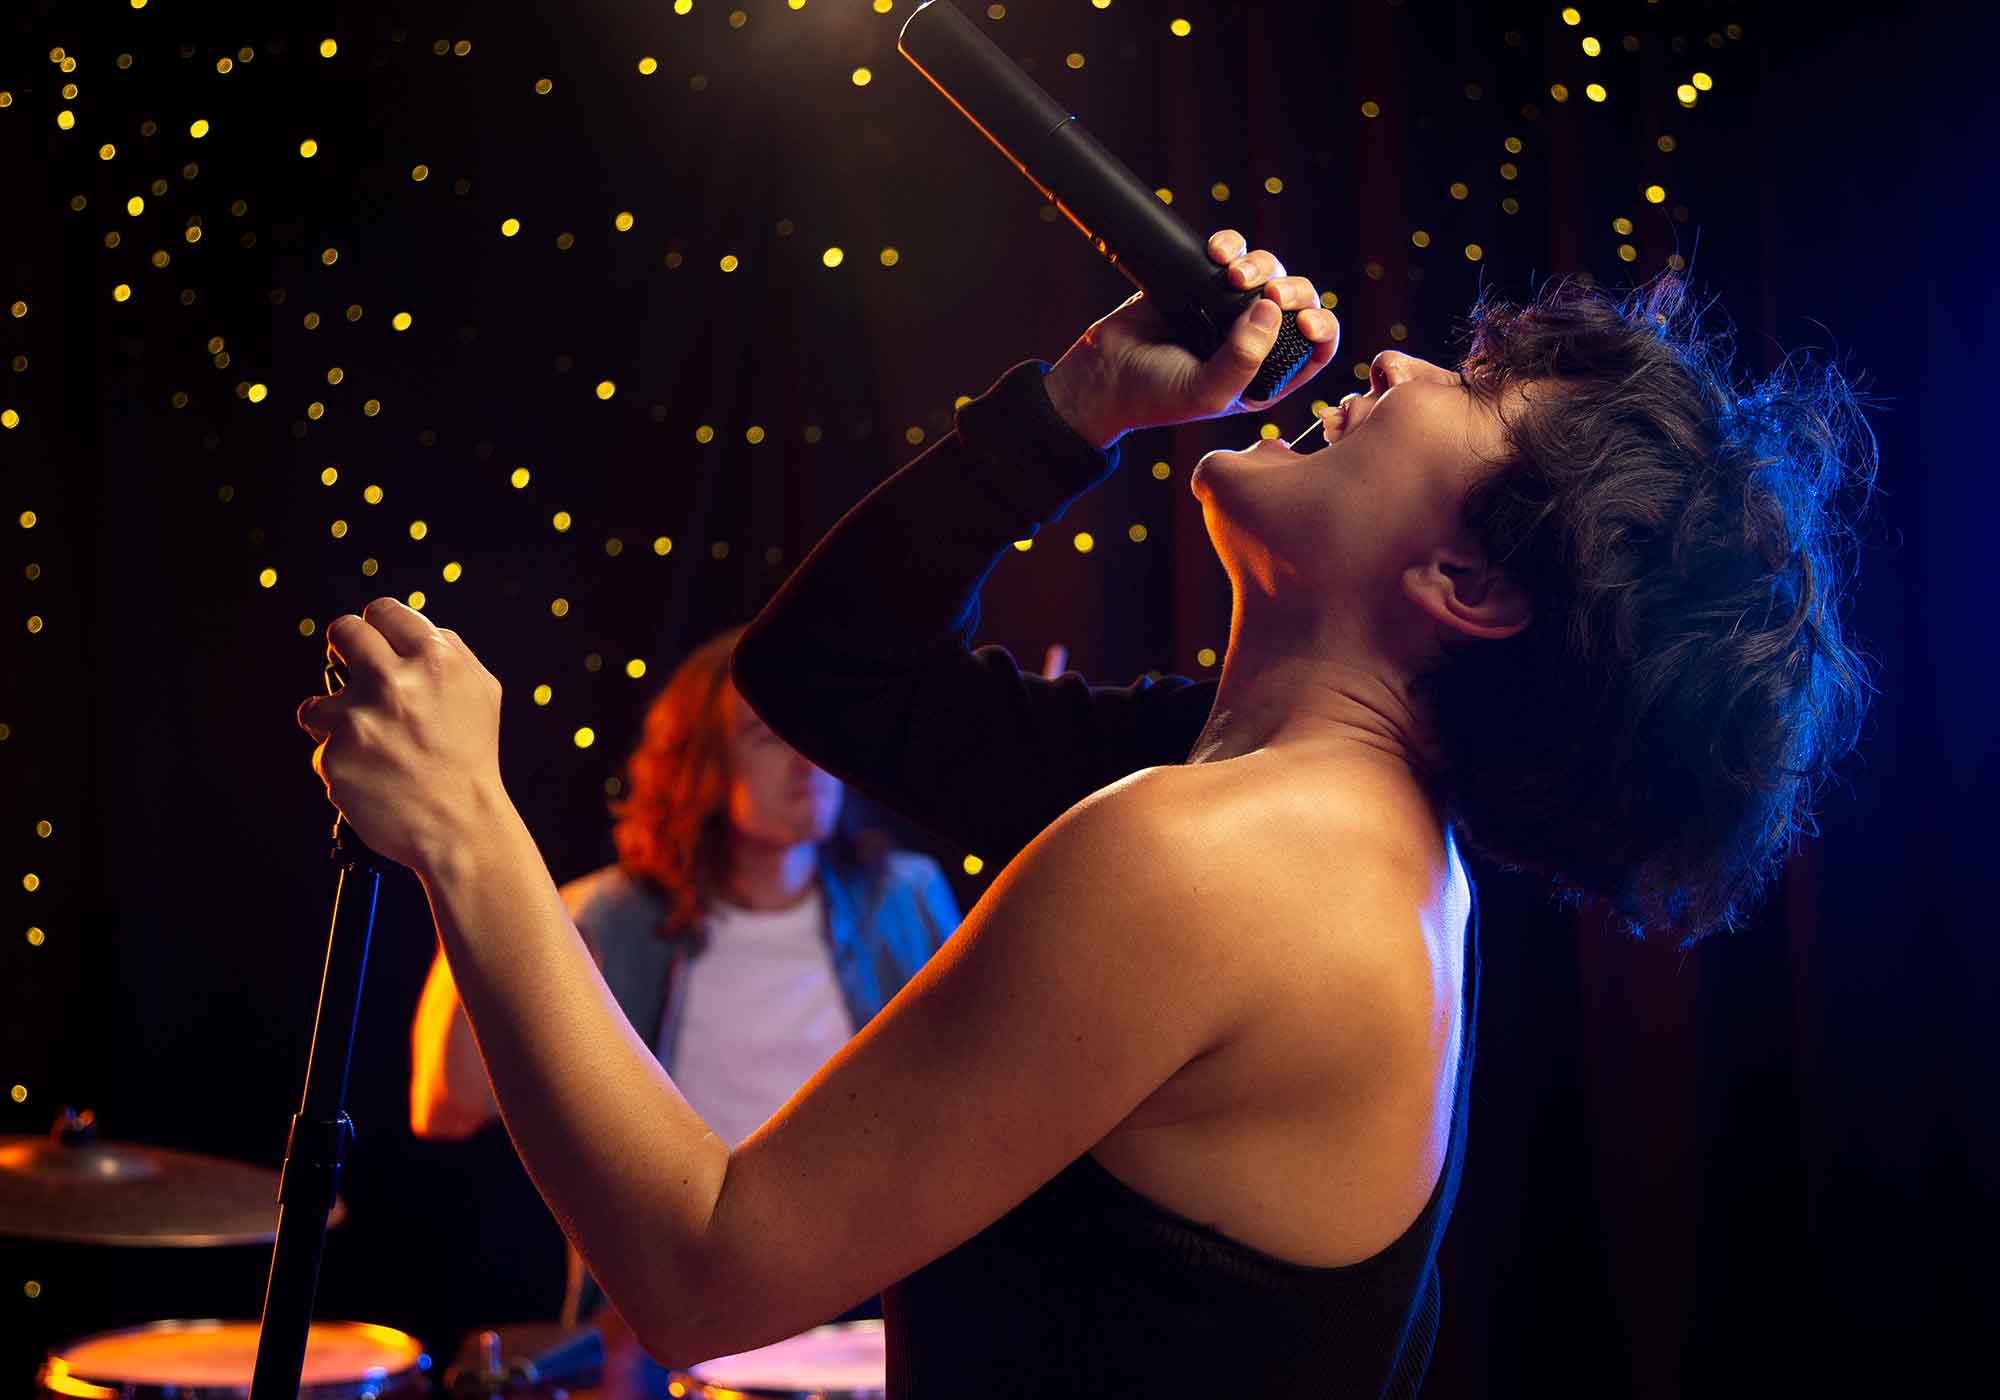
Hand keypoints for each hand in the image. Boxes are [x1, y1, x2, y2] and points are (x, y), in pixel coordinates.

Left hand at [295, 598, 508, 874]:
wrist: (462, 826)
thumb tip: (407, 630)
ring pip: (319, 702)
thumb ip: (447, 652)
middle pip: (343, 633)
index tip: (375, 643)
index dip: (377, 627)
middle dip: (345, 651)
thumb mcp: (481, 691)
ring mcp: (359, 719)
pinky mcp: (335, 756)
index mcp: (435, 658)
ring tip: (371, 748)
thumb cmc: (471, 757)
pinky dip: (343, 763)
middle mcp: (394, 681)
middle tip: (357, 678)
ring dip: (337, 721)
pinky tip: (373, 777)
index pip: (382, 612)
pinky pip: (324, 749)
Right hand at [1043, 228, 1340, 448]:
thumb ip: (1244, 358)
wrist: (1101, 374)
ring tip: (1231, 273)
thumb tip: (1271, 306)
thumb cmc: (1155, 396)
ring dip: (1259, 264)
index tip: (1302, 320)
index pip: (1315, 348)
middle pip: (1296, 302)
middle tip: (1270, 291)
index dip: (1321, 329)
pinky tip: (1215, 253)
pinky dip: (1230, 245)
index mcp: (1266, 374)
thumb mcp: (1208, 391)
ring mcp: (1227, 308)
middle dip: (1293, 290)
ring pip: (1267, 271)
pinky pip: (1231, 251)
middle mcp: (1253, 340)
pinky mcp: (1199, 281)